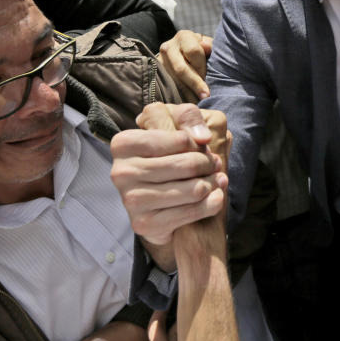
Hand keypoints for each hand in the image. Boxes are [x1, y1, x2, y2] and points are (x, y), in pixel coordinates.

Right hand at [111, 104, 228, 267]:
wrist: (155, 205)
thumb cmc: (167, 160)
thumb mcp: (174, 130)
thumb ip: (188, 117)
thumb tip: (202, 138)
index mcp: (123, 143)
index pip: (180, 138)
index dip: (199, 142)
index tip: (205, 146)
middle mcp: (121, 171)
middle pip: (188, 163)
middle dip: (209, 163)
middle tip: (216, 164)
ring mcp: (131, 199)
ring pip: (193, 189)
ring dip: (213, 183)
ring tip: (218, 180)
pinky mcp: (144, 223)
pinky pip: (191, 212)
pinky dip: (211, 204)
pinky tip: (215, 197)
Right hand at [158, 30, 213, 100]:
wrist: (182, 57)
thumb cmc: (201, 53)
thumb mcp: (208, 47)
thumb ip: (210, 47)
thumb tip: (206, 47)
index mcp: (184, 37)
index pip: (194, 51)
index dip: (202, 67)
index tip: (209, 79)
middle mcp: (168, 47)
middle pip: (181, 68)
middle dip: (195, 84)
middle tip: (205, 97)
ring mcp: (159, 60)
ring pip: (173, 79)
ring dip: (186, 93)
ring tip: (197, 103)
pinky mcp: (155, 73)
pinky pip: (165, 86)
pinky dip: (177, 95)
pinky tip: (185, 102)